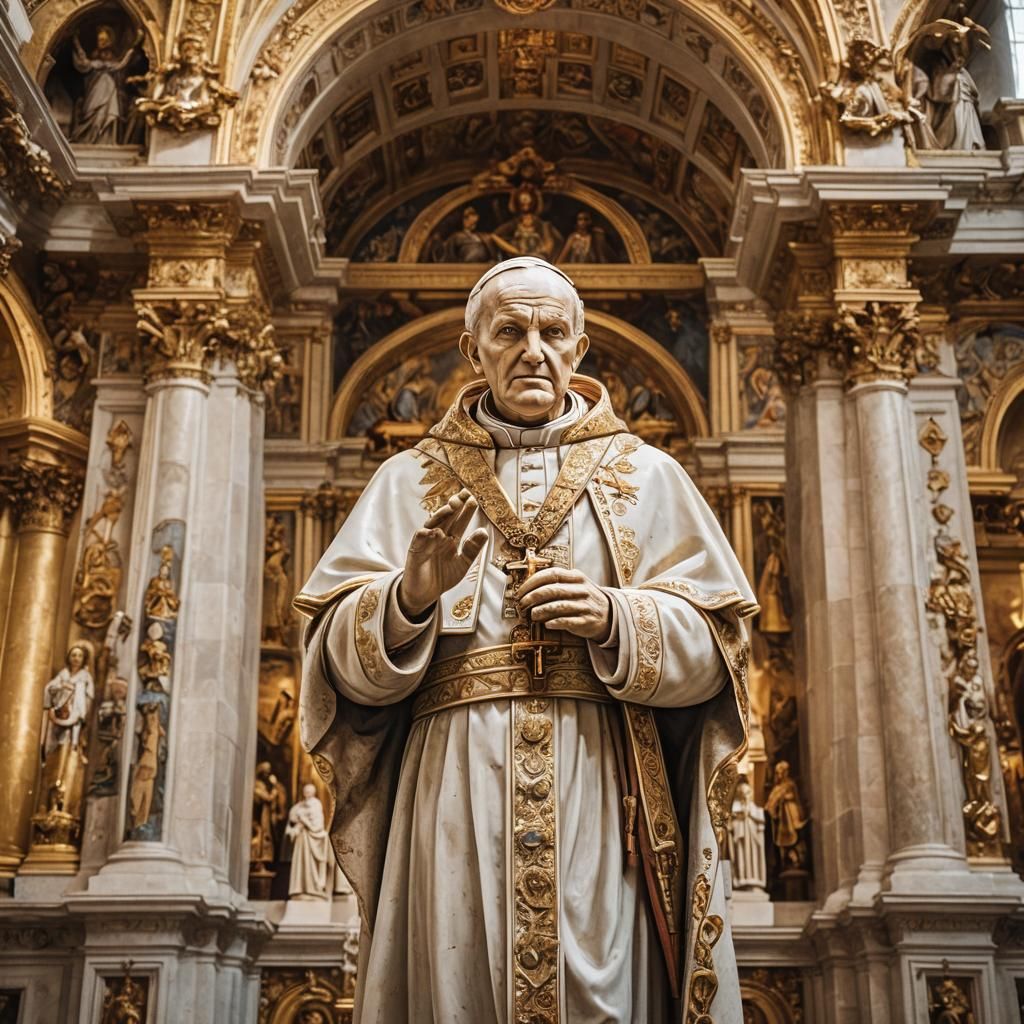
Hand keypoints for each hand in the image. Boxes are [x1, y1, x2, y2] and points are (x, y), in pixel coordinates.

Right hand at [397, 489, 488, 618]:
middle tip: (464, 495)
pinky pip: (418, 540)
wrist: (425, 594)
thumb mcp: (463, 564)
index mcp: (451, 539)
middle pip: (447, 518)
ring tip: (451, 507)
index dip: (466, 510)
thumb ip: (472, 549)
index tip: (473, 499)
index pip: (460, 521)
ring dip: (441, 515)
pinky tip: (433, 531)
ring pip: (433, 524)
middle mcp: (439, 537)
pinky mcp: (415, 552)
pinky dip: (425, 535)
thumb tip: (484, 531)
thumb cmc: (443, 577)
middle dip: (455, 506)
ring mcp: (426, 543)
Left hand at [516, 567, 612, 641]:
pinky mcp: (586, 621)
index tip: (521, 590)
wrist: (609, 614)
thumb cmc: (584, 598)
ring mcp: (584, 605)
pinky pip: (567, 621)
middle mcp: (581, 590)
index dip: (533, 582)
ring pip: (558, 606)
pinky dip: (554, 622)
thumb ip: (557, 582)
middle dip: (533, 597)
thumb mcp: (576, 584)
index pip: (551, 574)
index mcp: (576, 577)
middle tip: (522, 604)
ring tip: (532, 615)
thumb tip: (528, 587)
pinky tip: (546, 624)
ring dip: (541, 610)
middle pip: (552, 590)